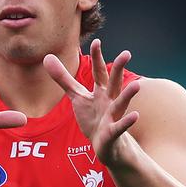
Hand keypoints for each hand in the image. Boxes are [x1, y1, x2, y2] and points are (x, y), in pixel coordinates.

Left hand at [43, 39, 140, 165]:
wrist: (105, 145)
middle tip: (126, 53)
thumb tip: (47, 57)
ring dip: (128, 95)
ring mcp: (113, 116)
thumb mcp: (77, 96)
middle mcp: (109, 100)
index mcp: (101, 91)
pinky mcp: (113, 132)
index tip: (97, 41)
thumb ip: (64, 79)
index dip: (97, 57)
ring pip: (121, 103)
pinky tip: (136, 116)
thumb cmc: (93, 117)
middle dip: (119, 69)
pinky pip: (120, 126)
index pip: (99, 71)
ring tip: (137, 85)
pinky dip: (127, 122)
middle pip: (114, 82)